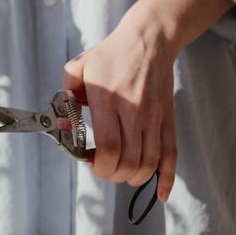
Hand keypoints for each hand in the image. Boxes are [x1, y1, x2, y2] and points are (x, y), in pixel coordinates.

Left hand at [63, 15, 177, 201]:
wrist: (149, 40)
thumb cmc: (110, 55)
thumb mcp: (77, 68)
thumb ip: (65, 99)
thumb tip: (63, 128)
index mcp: (108, 99)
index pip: (108, 148)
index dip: (99, 166)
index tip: (90, 162)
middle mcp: (134, 111)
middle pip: (128, 162)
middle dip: (112, 174)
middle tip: (102, 167)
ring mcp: (154, 117)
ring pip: (149, 164)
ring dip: (133, 178)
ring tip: (120, 172)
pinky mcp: (168, 119)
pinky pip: (172, 155)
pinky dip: (166, 179)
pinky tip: (160, 194)